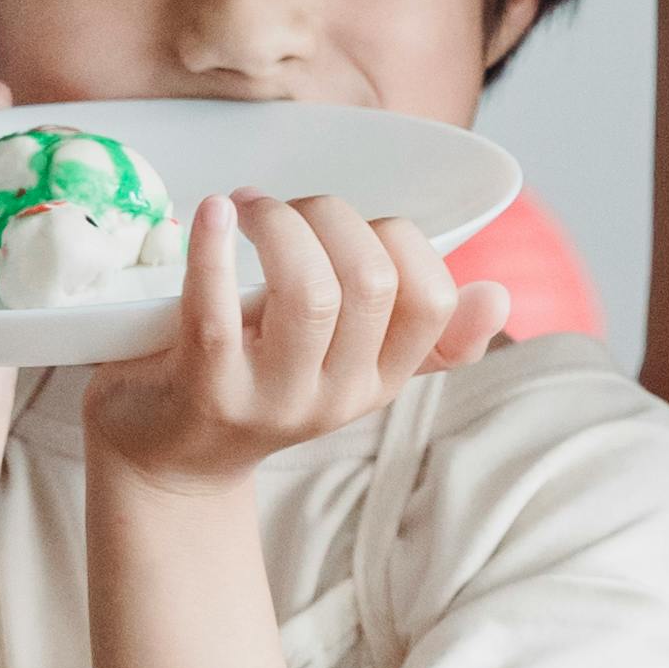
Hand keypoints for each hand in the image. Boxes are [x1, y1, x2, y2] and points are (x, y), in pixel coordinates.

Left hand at [84, 197, 504, 490]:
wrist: (170, 459)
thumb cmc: (260, 384)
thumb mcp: (349, 365)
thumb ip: (421, 333)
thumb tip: (498, 299)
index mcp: (382, 379)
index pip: (433, 300)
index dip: (400, 238)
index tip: (349, 227)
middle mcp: (338, 396)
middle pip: (373, 282)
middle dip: (331, 215)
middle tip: (284, 209)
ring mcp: (273, 398)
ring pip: (310, 292)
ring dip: (280, 225)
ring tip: (248, 208)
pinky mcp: (205, 391)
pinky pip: (216, 312)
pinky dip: (213, 249)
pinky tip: (214, 214)